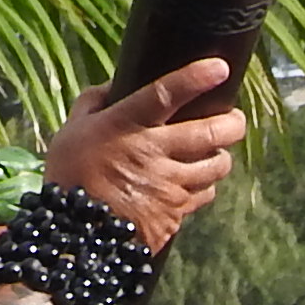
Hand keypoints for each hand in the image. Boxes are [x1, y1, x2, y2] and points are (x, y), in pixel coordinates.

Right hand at [44, 59, 248, 249]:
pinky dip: (204, 186)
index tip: (219, 69)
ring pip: (217, 166)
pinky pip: (203, 195)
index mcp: (126, 126)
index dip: (195, 79)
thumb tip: (115, 84)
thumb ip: (94, 102)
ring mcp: (169, 186)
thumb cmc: (70, 177)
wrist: (75, 236)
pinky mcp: (176, 214)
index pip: (165, 94)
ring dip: (221, 157)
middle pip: (211, 133)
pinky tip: (195, 182)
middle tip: (234, 119)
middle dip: (233, 123)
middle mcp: (154, 154)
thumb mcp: (72, 131)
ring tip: (215, 152)